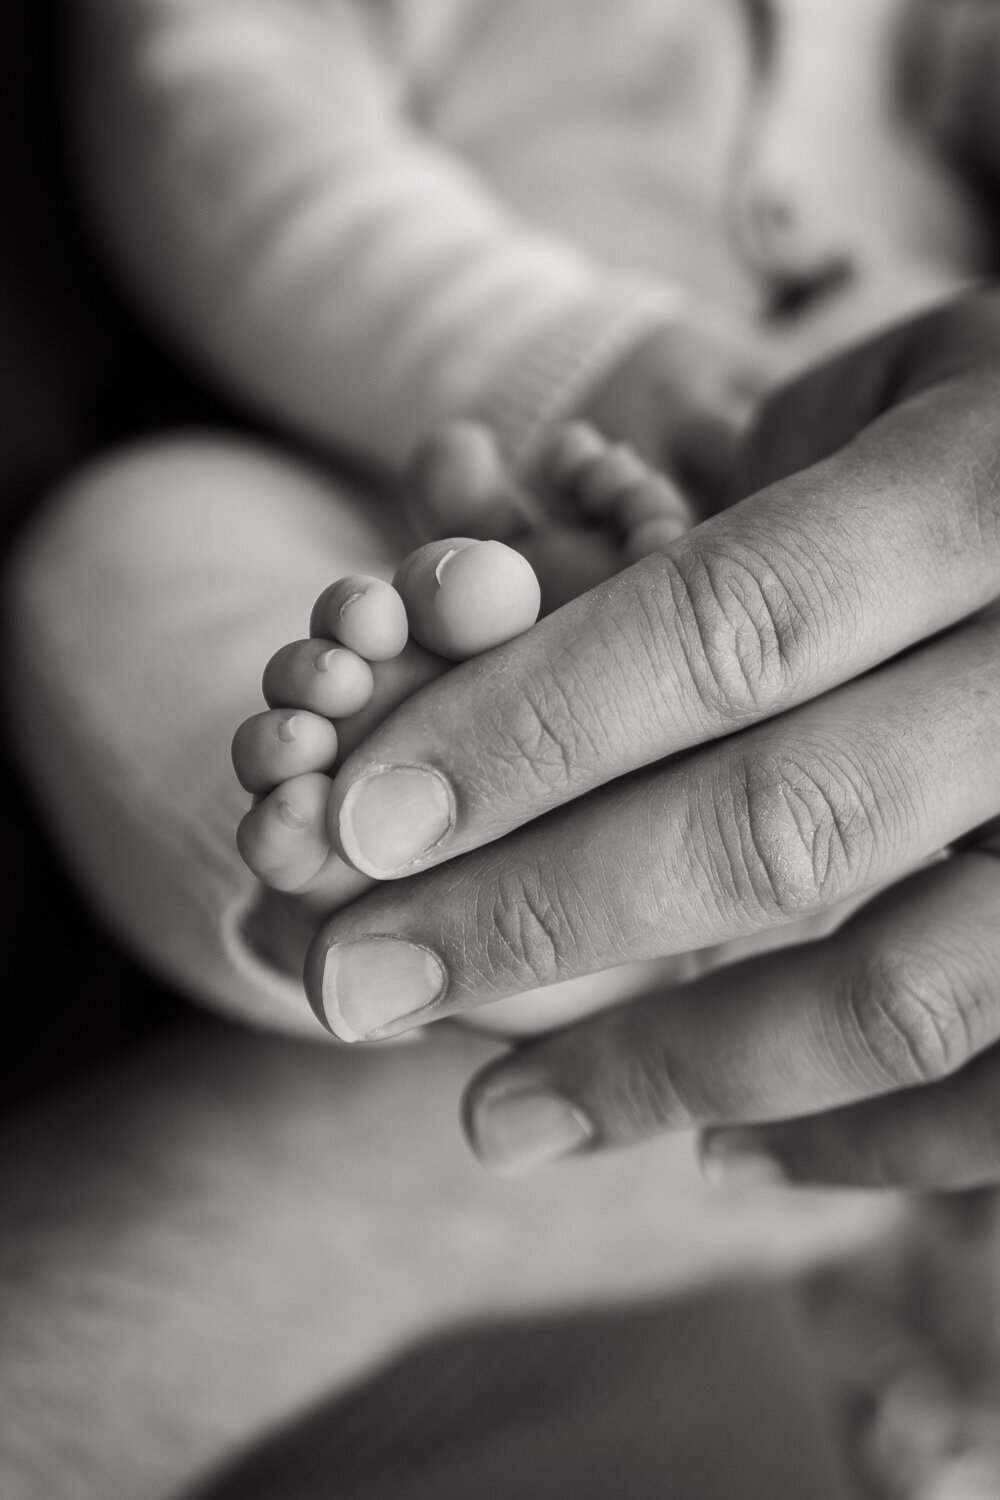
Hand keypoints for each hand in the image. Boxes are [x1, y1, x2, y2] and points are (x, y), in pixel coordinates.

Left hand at [305, 290, 999, 1188]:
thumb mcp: (906, 383)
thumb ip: (734, 497)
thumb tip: (504, 596)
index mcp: (992, 484)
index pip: (727, 630)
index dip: (528, 735)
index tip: (359, 820)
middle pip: (782, 822)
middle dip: (540, 914)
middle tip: (364, 982)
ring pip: (906, 990)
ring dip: (674, 1071)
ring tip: (499, 1121)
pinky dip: (869, 1144)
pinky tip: (717, 1153)